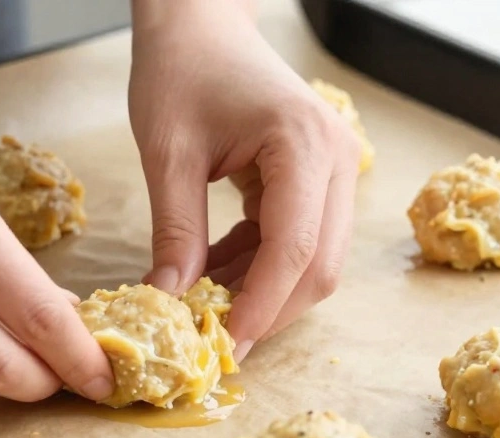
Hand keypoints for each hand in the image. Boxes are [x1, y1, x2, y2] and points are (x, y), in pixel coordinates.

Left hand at [129, 0, 360, 360]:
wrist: (200, 26)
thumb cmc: (180, 71)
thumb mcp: (167, 153)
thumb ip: (175, 230)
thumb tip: (171, 300)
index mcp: (302, 144)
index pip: (294, 248)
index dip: (261, 305)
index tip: (224, 343)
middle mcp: (333, 159)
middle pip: (320, 265)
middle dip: (270, 310)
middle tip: (215, 339)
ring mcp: (332, 170)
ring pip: (315, 260)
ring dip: (263, 291)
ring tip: (204, 303)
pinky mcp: (316, 179)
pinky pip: (298, 241)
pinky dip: (259, 266)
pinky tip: (215, 271)